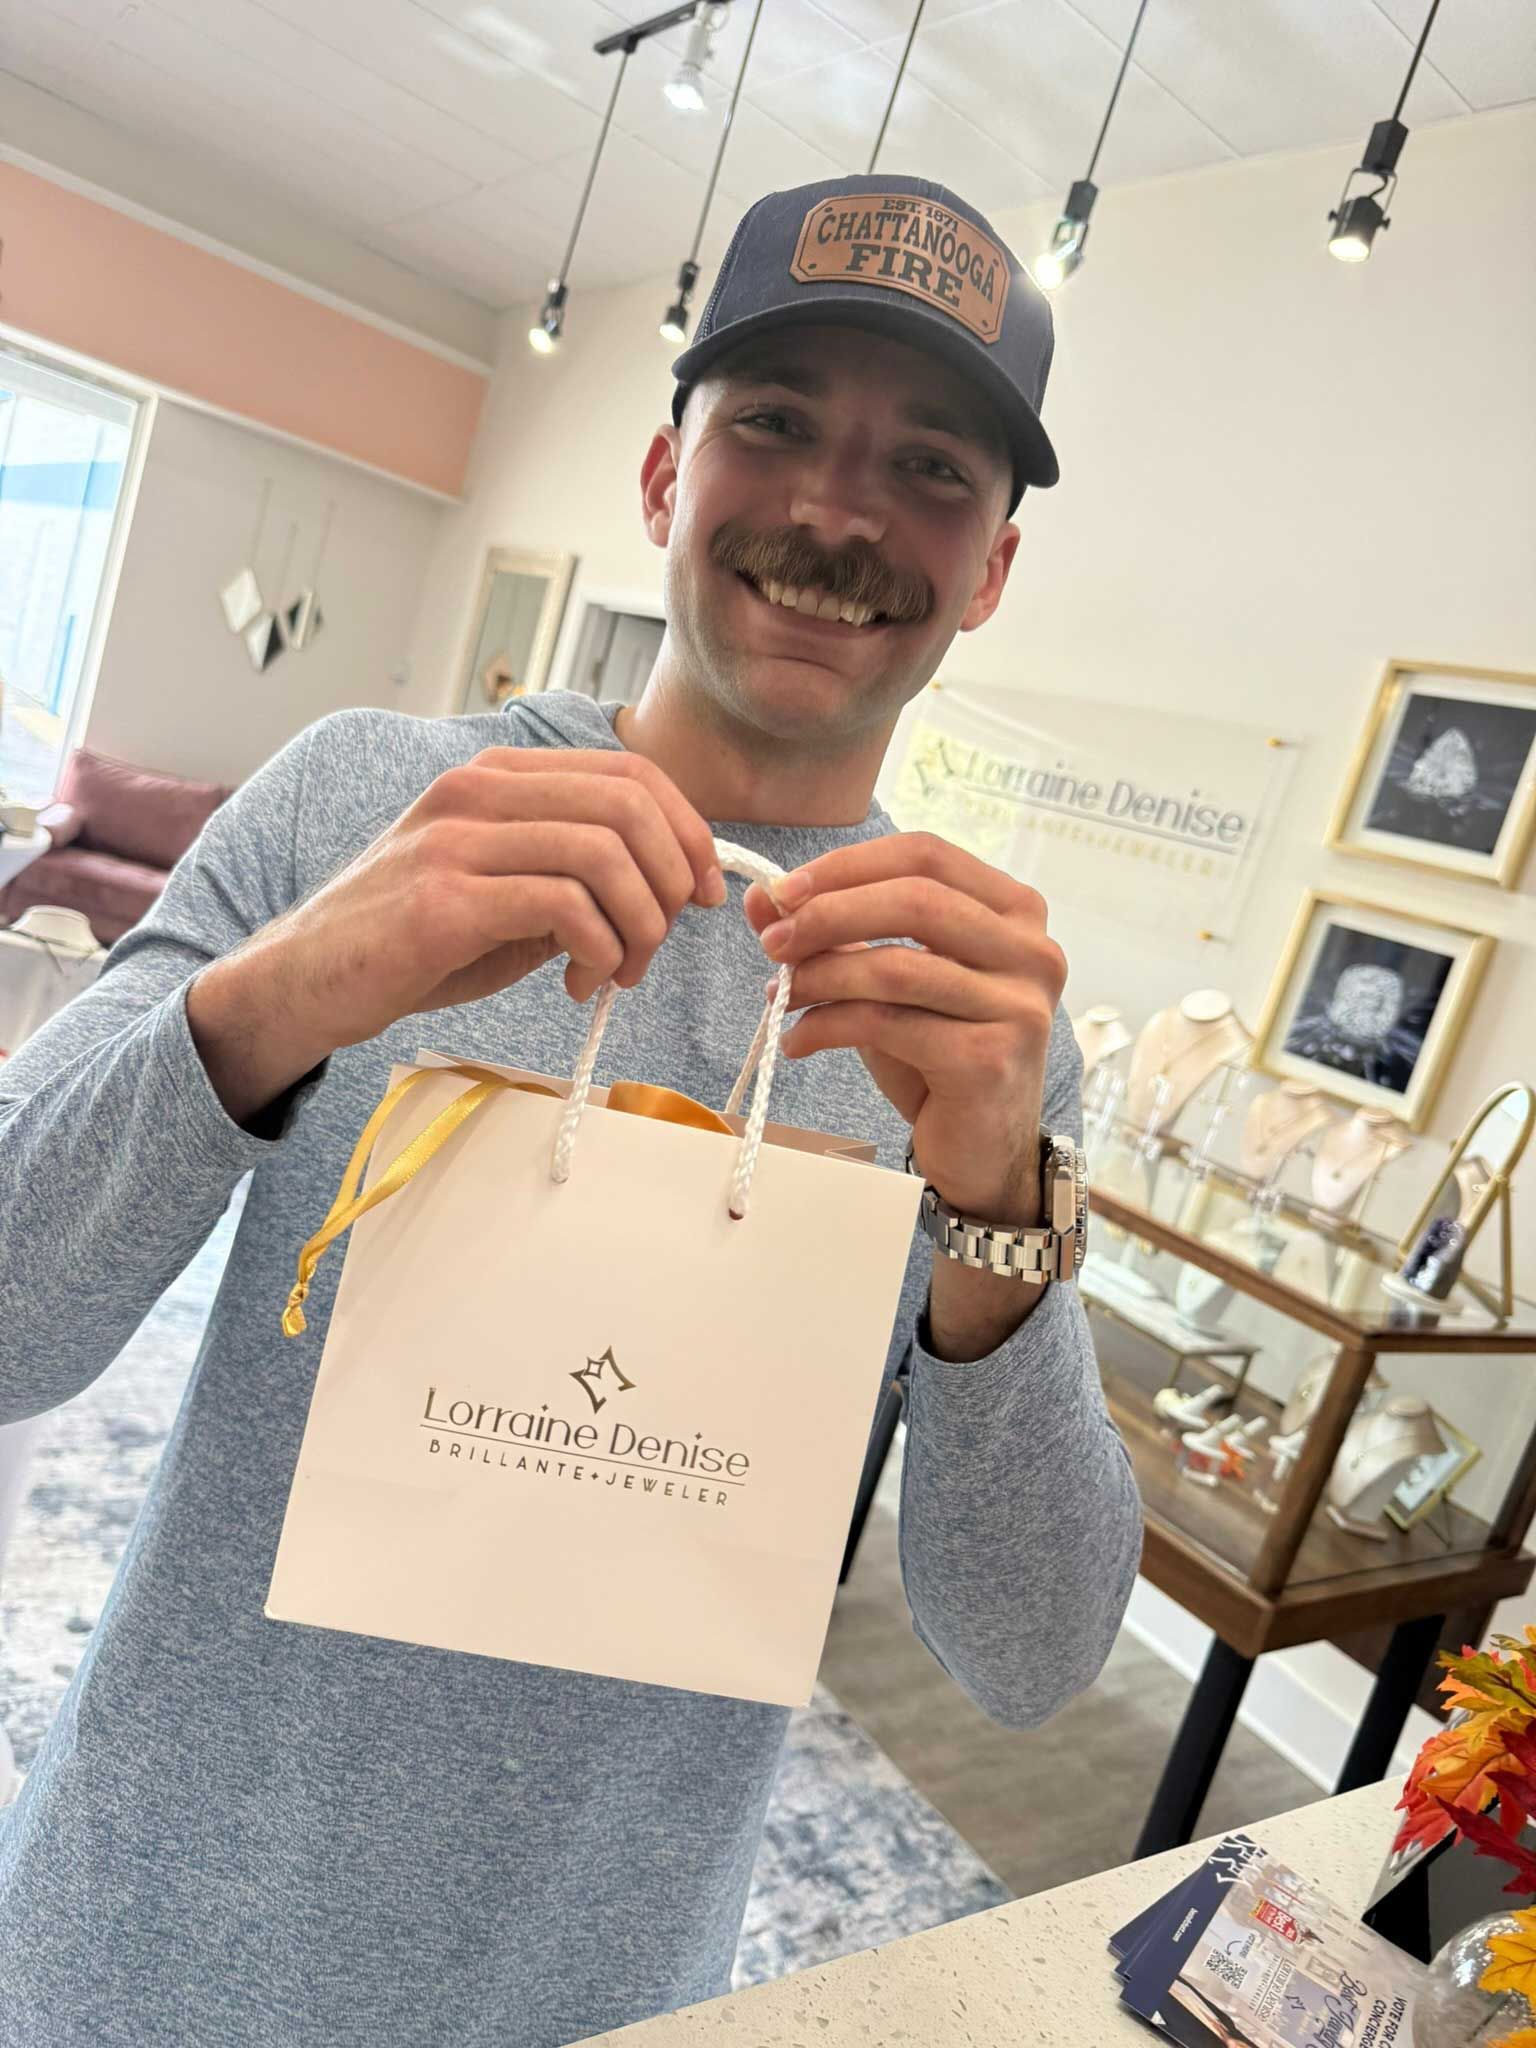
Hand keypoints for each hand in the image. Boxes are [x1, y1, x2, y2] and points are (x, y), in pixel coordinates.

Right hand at [190, 748, 722, 1124]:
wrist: (306, 981)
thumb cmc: (410, 940)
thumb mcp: (504, 889)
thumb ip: (574, 873)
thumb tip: (670, 887)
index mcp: (496, 776)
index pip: (629, 773)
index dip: (688, 830)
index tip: (704, 891)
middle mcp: (477, 790)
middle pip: (629, 807)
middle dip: (672, 882)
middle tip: (659, 941)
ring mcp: (458, 839)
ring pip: (605, 854)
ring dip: (638, 926)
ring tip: (617, 972)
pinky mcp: (445, 900)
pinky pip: (565, 907)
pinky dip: (598, 950)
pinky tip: (578, 982)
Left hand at [743, 833, 1065, 1225]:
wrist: (983, 1151)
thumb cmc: (938, 1057)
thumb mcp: (886, 984)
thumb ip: (836, 933)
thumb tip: (763, 897)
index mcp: (1015, 911)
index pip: (926, 855)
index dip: (848, 866)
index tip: (783, 891)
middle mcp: (1032, 951)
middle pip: (916, 900)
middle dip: (829, 914)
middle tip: (772, 942)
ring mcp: (1019, 1005)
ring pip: (896, 965)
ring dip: (820, 976)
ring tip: (780, 995)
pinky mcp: (989, 1058)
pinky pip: (887, 1023)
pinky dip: (827, 1027)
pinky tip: (798, 1042)